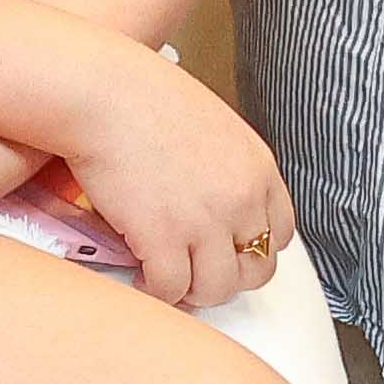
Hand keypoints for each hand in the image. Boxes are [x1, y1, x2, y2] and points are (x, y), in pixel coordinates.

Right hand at [52, 62, 299, 313]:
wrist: (102, 93)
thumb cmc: (142, 98)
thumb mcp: (212, 126)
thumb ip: (226, 166)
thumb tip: (213, 201)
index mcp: (257, 168)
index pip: (281, 232)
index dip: (252, 249)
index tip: (227, 252)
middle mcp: (241, 198)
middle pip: (257, 269)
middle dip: (225, 277)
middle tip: (196, 273)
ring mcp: (206, 221)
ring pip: (217, 288)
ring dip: (192, 290)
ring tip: (167, 277)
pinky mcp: (164, 239)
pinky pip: (171, 289)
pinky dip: (156, 290)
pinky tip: (141, 275)